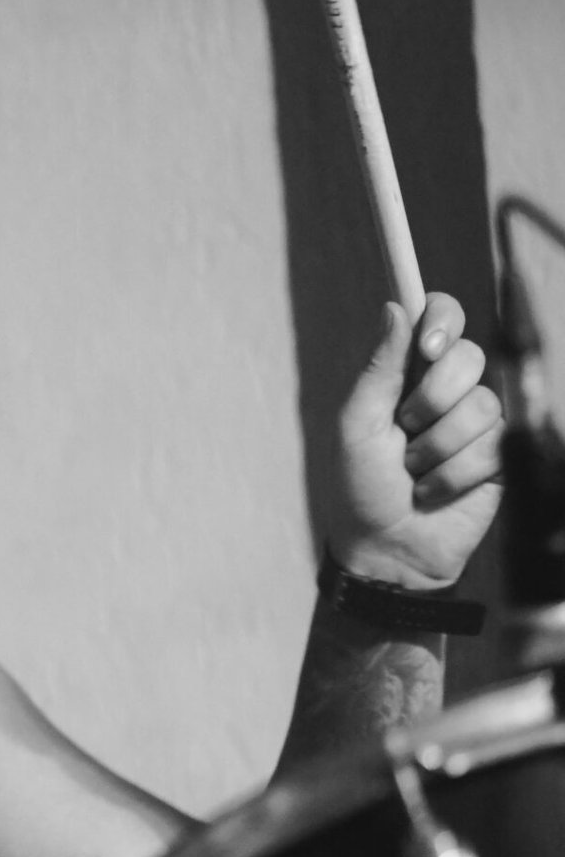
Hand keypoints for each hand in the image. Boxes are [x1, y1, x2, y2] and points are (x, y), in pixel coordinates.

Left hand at [329, 293, 502, 588]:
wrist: (386, 549)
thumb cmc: (362, 487)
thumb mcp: (358, 425)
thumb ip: (380, 368)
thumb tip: (395, 306)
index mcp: (411, 374)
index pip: (443, 318)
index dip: (443, 320)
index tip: (426, 346)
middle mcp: (449, 392)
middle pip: (469, 357)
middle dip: (433, 398)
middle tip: (406, 429)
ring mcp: (476, 425)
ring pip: (482, 405)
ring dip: (438, 447)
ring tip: (415, 472)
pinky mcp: (498, 459)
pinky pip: (493, 446)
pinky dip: (453, 475)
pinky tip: (434, 492)